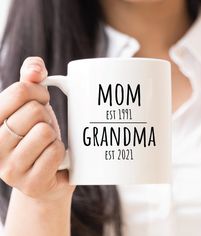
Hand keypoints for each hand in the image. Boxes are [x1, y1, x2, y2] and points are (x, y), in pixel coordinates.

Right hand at [0, 57, 74, 201]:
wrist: (47, 174)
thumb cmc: (38, 136)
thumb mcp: (31, 106)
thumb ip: (31, 81)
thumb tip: (36, 68)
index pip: (20, 91)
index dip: (39, 92)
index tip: (41, 100)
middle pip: (35, 111)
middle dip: (46, 116)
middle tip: (43, 127)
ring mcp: (10, 168)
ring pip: (45, 132)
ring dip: (53, 135)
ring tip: (47, 144)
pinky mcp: (30, 183)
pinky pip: (54, 152)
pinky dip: (60, 151)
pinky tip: (53, 159)